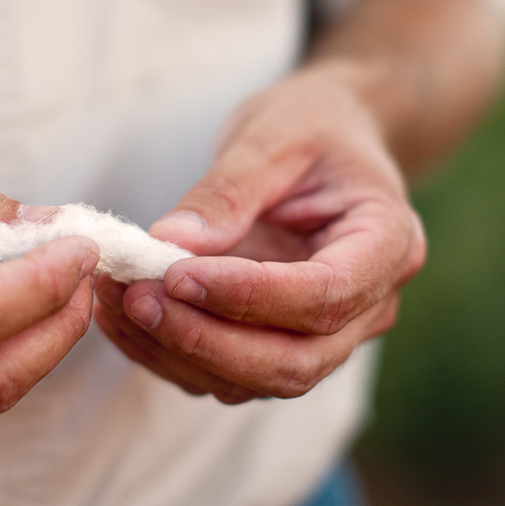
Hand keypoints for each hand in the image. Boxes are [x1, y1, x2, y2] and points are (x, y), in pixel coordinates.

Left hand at [94, 68, 425, 402]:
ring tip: (115, 299)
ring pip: (257, 380)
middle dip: (207, 339)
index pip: (325, 295)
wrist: (328, 139)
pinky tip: (121, 312)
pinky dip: (169, 352)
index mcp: (389, 243)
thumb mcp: (272, 136)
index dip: (249, 295)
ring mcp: (330, 334)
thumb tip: (167, 246)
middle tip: (136, 297)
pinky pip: (228, 372)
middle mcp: (370, 304)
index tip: (177, 274)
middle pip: (295, 361)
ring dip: (178, 350)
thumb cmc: (311, 125)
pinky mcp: (282, 343)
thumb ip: (227, 191)